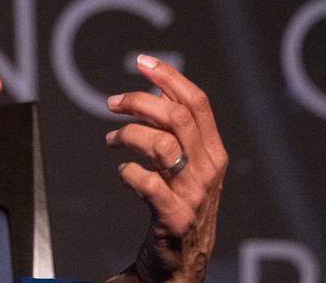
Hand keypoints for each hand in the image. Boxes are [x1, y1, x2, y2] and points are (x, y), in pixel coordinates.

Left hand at [102, 55, 226, 282]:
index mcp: (213, 152)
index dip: (169, 78)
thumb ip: (179, 129)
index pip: (197, 103)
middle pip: (177, 117)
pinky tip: (123, 172)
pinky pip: (148, 183)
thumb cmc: (181, 207)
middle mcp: (208, 170)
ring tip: (112, 140)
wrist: (180, 264)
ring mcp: (193, 195)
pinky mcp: (174, 218)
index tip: (142, 63)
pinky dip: (128, 173)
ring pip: (161, 144)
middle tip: (112, 103)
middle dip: (139, 102)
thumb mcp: (191, 166)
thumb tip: (159, 88)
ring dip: (128, 135)